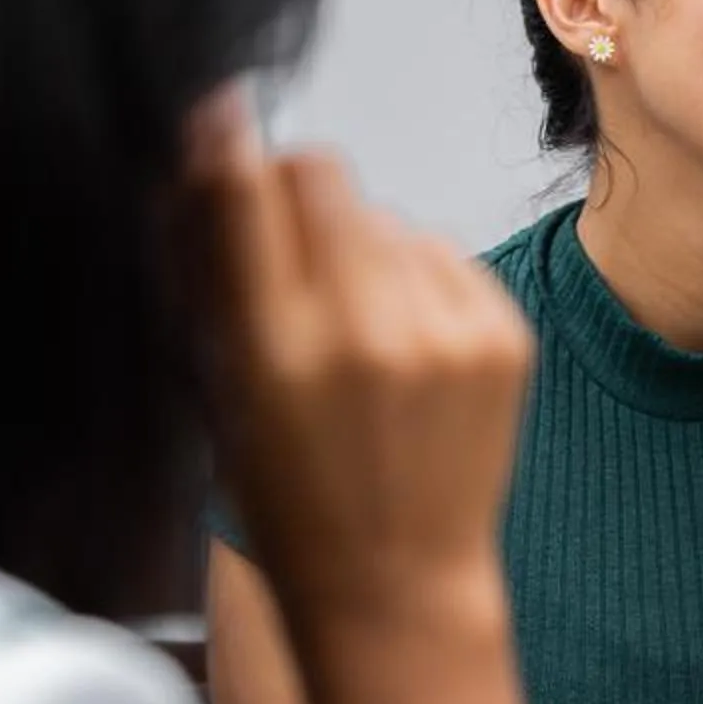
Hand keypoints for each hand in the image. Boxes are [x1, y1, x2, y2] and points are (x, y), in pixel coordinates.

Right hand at [183, 87, 533, 644]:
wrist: (398, 585)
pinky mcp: (504, 335)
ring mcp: (447, 332)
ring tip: (347, 330)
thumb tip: (198, 150)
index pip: (242, 185)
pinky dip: (412, 281)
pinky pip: (440, 252)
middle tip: (281, 251)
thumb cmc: (290, 503)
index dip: (223, 141)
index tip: (215, 118)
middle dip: (292, 193)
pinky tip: (399, 346)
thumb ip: (203, 275)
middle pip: (322, 172)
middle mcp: (367, 331)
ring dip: (355, 246)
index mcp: (276, 350)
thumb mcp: (215, 396)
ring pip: (383, 213)